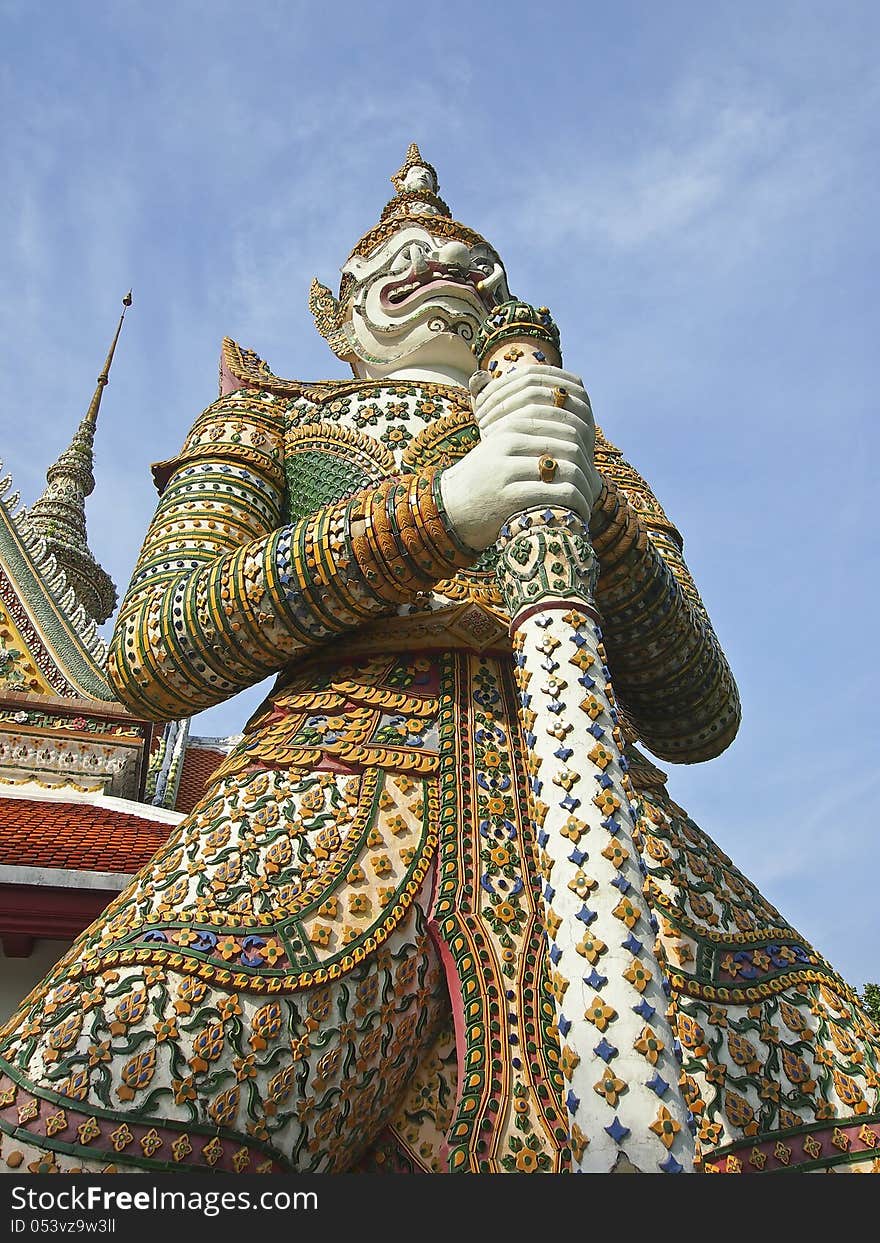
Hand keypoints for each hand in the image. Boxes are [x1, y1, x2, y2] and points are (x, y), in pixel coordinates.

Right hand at [439, 364, 602, 550]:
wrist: (450, 510)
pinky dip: (575, 504)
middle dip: (587, 465)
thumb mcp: (499, 447)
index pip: (559, 421)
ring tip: (587, 500)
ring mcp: (507, 471)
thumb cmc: (483, 480)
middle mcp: (507, 444)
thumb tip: (573, 425)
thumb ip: (529, 435)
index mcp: (508, 428)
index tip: (588, 461)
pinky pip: (558, 495)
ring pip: (567, 470)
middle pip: (568, 445)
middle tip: (593, 483)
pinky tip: (577, 514)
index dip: (582, 439)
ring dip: (584, 488)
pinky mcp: (510, 498)